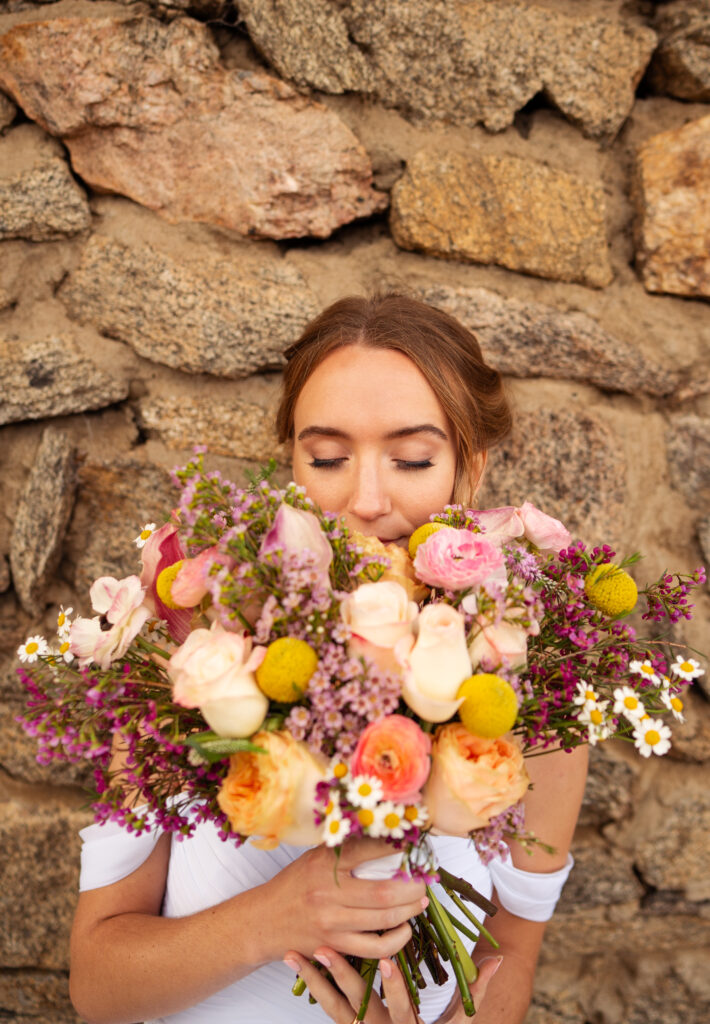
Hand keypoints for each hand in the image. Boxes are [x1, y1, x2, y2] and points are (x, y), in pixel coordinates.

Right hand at [260, 838, 426, 960]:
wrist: (264, 920)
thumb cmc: (293, 884)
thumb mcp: (314, 857)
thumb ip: (345, 849)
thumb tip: (385, 836)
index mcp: (325, 864)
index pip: (369, 850)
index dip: (398, 847)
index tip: (415, 844)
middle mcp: (328, 893)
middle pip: (384, 893)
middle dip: (413, 887)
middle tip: (425, 880)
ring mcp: (331, 923)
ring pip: (383, 921)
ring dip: (409, 911)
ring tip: (420, 902)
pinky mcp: (334, 947)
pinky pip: (374, 949)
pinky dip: (396, 941)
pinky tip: (404, 930)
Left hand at [282, 947, 502, 1023]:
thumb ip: (477, 994)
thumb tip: (496, 960)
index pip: (401, 1009)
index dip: (393, 987)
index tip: (386, 960)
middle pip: (356, 1007)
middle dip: (340, 977)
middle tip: (324, 948)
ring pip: (332, 1008)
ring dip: (314, 979)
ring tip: (296, 954)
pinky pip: (326, 1007)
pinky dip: (311, 984)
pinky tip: (297, 962)